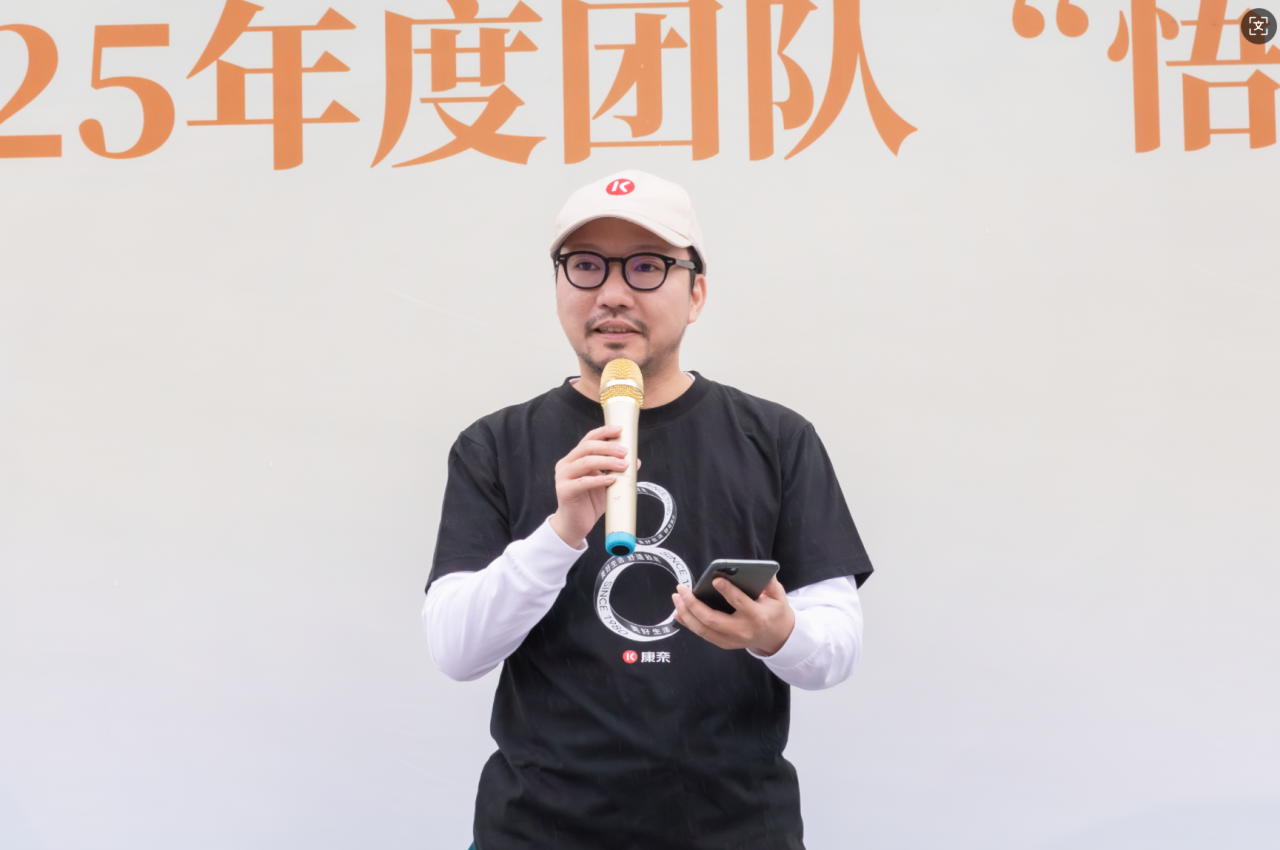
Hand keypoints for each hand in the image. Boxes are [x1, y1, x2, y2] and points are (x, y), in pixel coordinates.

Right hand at [549, 425, 628, 546]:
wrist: (575, 525)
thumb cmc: (590, 503)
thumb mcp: (607, 483)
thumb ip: (617, 471)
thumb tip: (636, 460)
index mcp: (574, 458)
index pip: (588, 439)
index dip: (604, 432)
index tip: (620, 430)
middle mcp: (566, 464)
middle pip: (587, 447)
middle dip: (608, 447)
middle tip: (625, 452)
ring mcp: (563, 477)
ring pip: (585, 462)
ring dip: (607, 462)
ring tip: (623, 465)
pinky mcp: (564, 491)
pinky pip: (583, 482)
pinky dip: (599, 479)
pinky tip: (611, 479)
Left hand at [672, 577, 795, 655]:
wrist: (777, 637)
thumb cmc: (775, 612)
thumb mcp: (778, 596)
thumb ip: (770, 582)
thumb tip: (757, 568)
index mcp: (757, 616)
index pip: (739, 603)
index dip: (727, 591)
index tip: (715, 579)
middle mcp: (742, 631)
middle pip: (712, 620)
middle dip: (694, 604)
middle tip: (681, 589)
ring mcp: (731, 640)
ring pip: (703, 630)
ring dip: (686, 614)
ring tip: (677, 599)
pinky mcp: (724, 644)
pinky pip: (703, 634)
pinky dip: (688, 623)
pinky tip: (679, 612)